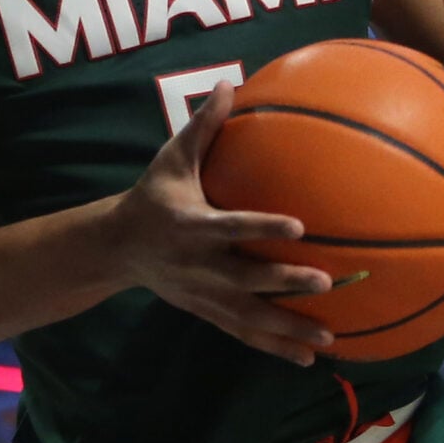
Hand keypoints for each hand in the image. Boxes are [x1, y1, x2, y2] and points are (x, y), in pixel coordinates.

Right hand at [111, 81, 333, 366]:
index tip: (298, 226)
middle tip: (325, 281)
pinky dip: (275, 348)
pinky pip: (244, 334)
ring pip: (248, 317)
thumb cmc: (153, 196)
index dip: (261, 228)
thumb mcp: (170, 160)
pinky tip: (309, 358)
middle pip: (245, 279)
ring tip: (327, 338)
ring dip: (287, 329)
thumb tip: (229, 84)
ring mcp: (202, 295)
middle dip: (283, 282)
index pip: (230, 227)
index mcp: (190, 226)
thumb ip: (203, 127)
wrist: (116, 249)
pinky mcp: (207, 313)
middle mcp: (197, 266)